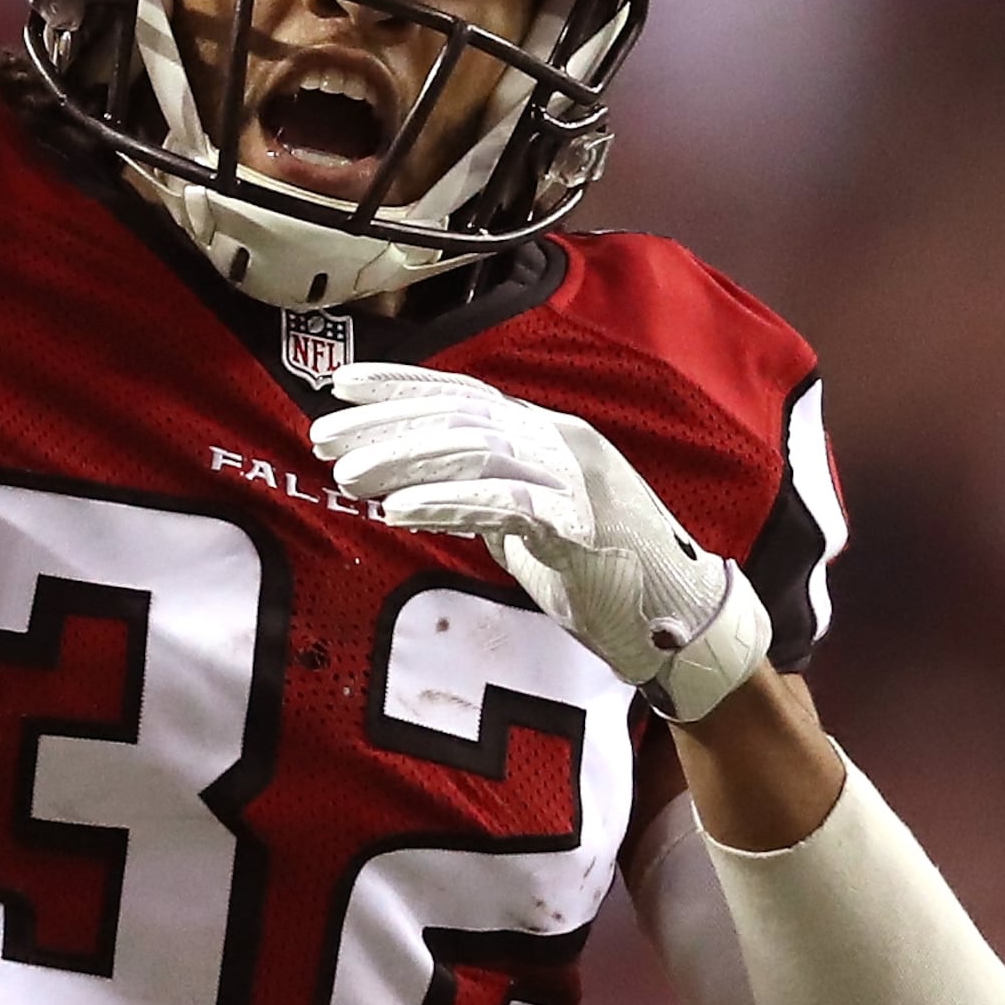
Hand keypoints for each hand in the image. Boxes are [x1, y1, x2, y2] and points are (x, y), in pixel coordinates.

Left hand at [310, 363, 773, 721]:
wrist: (680, 619)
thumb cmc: (606, 573)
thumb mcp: (535, 520)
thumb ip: (490, 492)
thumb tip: (420, 482)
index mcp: (547, 433)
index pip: (462, 394)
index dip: (399, 386)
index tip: (338, 387)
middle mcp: (559, 439)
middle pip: (458, 416)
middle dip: (384, 424)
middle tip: (323, 437)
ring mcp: (574, 478)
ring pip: (475, 451)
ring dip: (404, 460)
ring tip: (349, 475)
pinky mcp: (579, 524)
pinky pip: (501, 504)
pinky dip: (447, 503)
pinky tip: (400, 510)